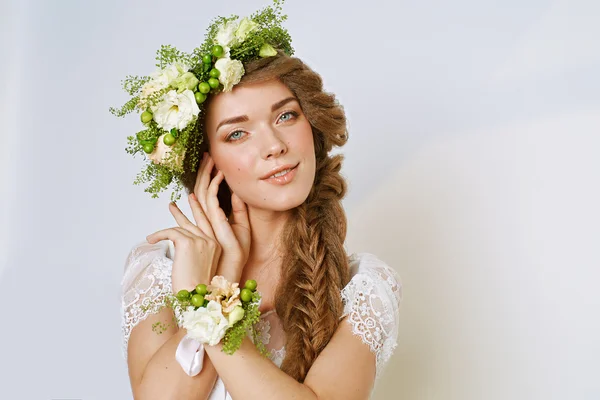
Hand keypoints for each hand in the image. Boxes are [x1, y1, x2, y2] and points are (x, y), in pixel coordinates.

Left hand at [146, 193, 220, 292]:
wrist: (197, 298)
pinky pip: (170, 232)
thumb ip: (194, 253)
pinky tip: (151, 240)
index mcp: (217, 246)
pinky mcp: (187, 243)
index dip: (199, 213)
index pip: (207, 224)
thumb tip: (179, 246)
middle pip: (197, 219)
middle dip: (188, 208)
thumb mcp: (199, 267)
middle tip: (175, 203)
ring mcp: (201, 240)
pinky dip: (158, 235)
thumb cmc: (196, 289)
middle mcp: (211, 240)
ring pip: (179, 228)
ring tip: (153, 235)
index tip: (193, 202)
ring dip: (163, 232)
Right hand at [194, 152, 250, 282]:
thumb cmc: (236, 252)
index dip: (208, 177)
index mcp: (212, 217)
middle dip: (204, 170)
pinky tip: (219, 175)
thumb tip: (239, 192)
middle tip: (207, 154)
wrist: (232, 269)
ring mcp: (208, 219)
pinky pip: (212, 200)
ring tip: (209, 158)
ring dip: (207, 174)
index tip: (212, 163)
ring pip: (204, 190)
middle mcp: (206, 216)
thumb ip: (239, 208)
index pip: (207, 192)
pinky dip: (215, 186)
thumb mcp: (241, 225)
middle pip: (202, 188)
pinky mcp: (214, 222)